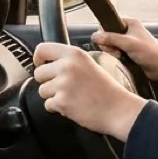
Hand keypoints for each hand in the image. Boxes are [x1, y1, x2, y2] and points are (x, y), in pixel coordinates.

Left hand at [33, 43, 147, 140]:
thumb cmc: (107, 90)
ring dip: (53, 96)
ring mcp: (63, 84)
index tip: (41, 65)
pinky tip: (72, 105)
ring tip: (71, 96)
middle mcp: (67, 66)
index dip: (38, 59)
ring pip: (42, 90)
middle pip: (38, 73)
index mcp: (74, 54)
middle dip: (47, 82)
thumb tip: (48, 63)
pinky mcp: (62, 101)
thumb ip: (70, 61)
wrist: (118, 109)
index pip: (42, 49)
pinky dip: (57, 108)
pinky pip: (48, 105)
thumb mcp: (90, 64)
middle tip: (63, 87)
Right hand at [92, 18, 157, 87]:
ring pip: (111, 45)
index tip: (106, 40)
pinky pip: (116, 53)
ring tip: (118, 56)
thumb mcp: (128, 43)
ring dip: (112, 51)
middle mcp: (129, 31)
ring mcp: (129, 42)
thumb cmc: (150, 52)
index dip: (105, 32)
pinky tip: (120, 59)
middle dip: (108, 44)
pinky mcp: (129, 53)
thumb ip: (110, 38)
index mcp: (130, 23)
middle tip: (114, 50)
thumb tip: (95, 36)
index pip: (110, 22)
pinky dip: (116, 57)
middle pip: (108, 35)